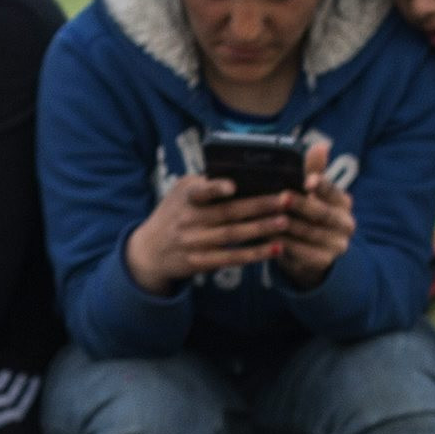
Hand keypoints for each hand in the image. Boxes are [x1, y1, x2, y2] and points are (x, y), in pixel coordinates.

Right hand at [123, 171, 294, 293]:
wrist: (149, 251)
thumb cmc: (174, 213)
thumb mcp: (180, 193)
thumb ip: (205, 183)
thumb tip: (243, 172)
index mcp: (185, 196)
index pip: (200, 191)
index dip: (215, 188)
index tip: (233, 186)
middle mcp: (188, 219)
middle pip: (227, 212)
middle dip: (258, 206)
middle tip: (285, 200)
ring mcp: (193, 242)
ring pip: (233, 235)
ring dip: (261, 229)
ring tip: (285, 222)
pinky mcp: (200, 262)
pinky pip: (231, 258)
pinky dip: (254, 253)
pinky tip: (274, 248)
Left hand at [272, 138, 353, 287]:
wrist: (313, 254)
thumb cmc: (308, 215)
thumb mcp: (311, 193)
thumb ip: (314, 170)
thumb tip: (322, 145)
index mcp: (343, 203)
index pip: (333, 191)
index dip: (321, 185)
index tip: (307, 180)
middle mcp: (346, 224)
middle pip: (322, 213)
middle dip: (301, 205)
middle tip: (282, 197)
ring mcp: (337, 245)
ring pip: (310, 233)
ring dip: (288, 225)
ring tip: (268, 216)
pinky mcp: (324, 262)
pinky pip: (302, 252)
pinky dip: (285, 244)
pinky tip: (269, 237)